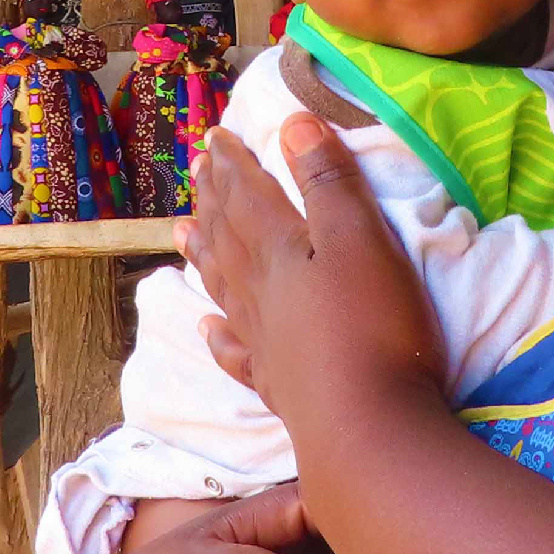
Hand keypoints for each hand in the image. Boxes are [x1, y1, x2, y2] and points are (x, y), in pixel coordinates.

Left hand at [179, 118, 451, 436]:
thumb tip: (291, 123)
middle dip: (213, 198)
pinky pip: (235, 349)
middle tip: (196, 171)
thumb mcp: (361, 240)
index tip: (215, 137)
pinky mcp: (275, 383)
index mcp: (279, 252)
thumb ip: (328, 182)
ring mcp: (263, 341)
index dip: (232, 164)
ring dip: (202, 253)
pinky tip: (206, 328)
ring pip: (222, 285)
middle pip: (227, 235)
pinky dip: (217, 334)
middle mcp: (259, 293)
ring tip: (180, 232)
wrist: (366, 431)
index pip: (247, 196)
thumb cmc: (373, 328)